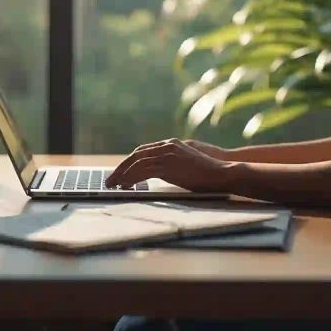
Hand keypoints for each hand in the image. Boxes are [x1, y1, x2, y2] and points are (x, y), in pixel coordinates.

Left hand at [105, 138, 235, 191]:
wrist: (221, 173)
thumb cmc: (206, 175)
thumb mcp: (184, 167)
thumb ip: (168, 166)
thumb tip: (153, 175)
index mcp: (170, 144)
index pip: (142, 151)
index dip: (129, 162)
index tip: (119, 173)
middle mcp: (167, 146)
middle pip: (136, 155)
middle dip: (121, 168)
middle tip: (109, 180)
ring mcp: (168, 154)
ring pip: (137, 162)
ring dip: (122, 174)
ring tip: (113, 185)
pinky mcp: (169, 164)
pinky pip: (143, 170)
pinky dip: (131, 178)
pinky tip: (125, 186)